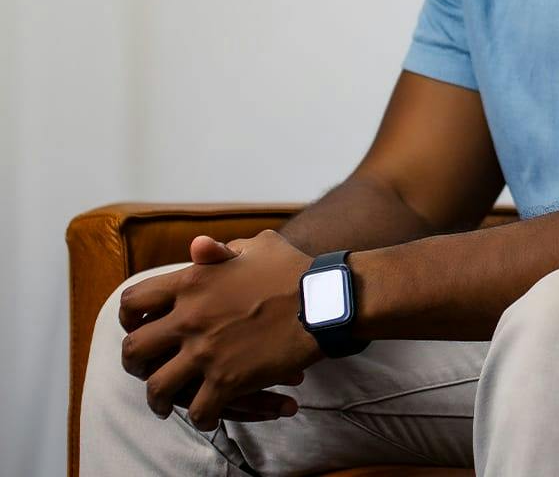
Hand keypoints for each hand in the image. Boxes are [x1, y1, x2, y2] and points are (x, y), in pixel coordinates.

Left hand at [119, 229, 321, 430]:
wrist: (324, 300)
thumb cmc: (294, 269)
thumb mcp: (256, 246)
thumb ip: (220, 250)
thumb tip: (198, 246)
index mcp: (192, 282)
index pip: (134, 301)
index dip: (129, 317)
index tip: (139, 326)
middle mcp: (190, 318)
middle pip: (135, 349)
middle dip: (135, 363)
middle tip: (147, 368)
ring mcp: (206, 352)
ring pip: (158, 388)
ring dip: (159, 399)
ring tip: (167, 403)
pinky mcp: (227, 380)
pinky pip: (198, 410)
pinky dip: (200, 417)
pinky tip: (208, 413)